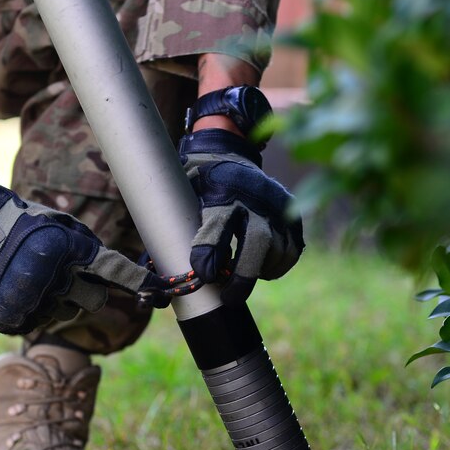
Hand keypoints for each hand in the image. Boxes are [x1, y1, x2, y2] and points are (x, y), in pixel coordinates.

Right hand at [0, 180, 167, 334]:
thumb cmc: (22, 223)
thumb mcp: (59, 224)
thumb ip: (88, 247)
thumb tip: (119, 270)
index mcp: (66, 249)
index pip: (113, 270)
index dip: (138, 281)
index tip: (159, 289)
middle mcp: (52, 277)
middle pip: (95, 299)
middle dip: (88, 289)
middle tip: (68, 275)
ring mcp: (32, 301)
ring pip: (68, 312)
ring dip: (60, 298)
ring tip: (35, 276)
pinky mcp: (13, 318)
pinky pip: (42, 320)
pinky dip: (37, 308)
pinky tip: (21, 289)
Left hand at [178, 129, 303, 304]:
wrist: (227, 151)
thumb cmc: (198, 185)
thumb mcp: (180, 200)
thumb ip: (172, 239)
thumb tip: (157, 292)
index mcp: (219, 191)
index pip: (216, 225)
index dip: (211, 253)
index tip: (205, 275)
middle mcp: (251, 197)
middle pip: (257, 241)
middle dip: (244, 275)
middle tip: (229, 298)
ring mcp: (275, 204)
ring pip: (278, 249)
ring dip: (261, 270)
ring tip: (244, 276)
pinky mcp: (290, 211)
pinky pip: (292, 248)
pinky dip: (279, 264)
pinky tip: (264, 268)